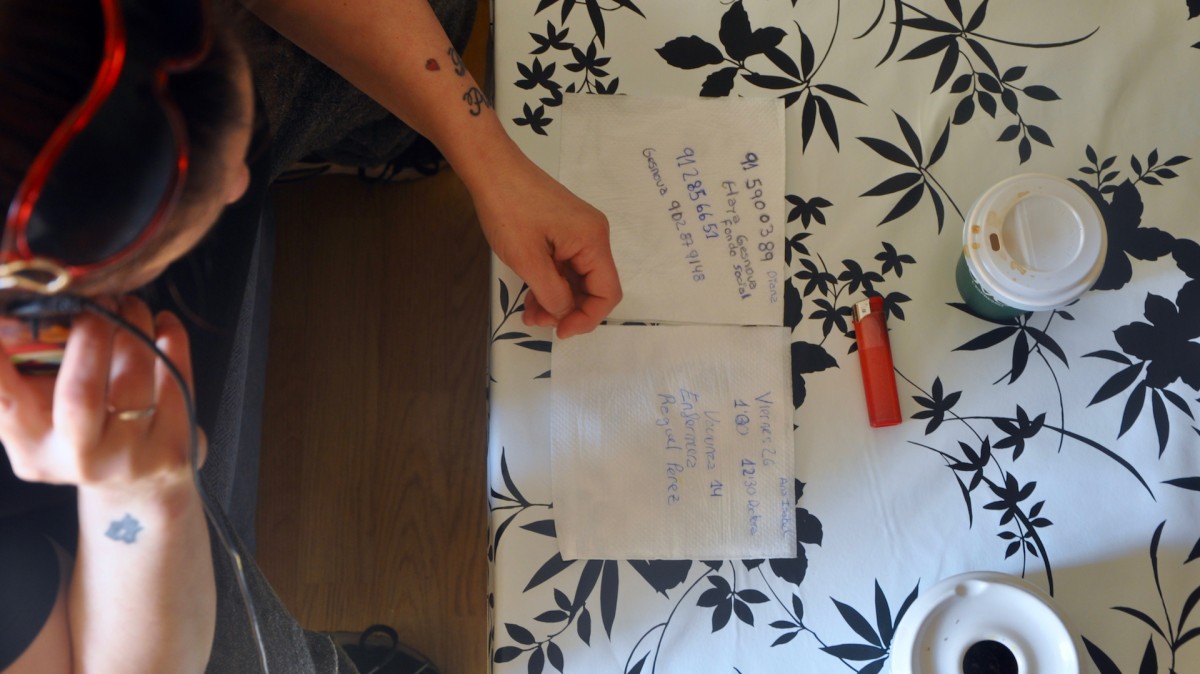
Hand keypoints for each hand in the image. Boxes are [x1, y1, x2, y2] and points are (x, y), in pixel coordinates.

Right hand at [0, 296, 202, 499]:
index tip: (2, 318)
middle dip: (90, 336)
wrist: (141, 484)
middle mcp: (78, 458)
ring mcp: (130, 457)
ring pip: (134, 381)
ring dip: (134, 328)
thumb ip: (24, 374)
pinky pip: (177, 379)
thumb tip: (15, 314)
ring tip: (131, 306)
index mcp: (33, 446)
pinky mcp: (174, 448)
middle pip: (80, 394)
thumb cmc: (87, 434)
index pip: (4, 402)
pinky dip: (172, 341)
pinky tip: (164, 325)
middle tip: (98, 301)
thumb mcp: (42, 415)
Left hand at [473, 152, 621, 338]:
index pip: (608, 292)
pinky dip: (551, 283)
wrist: (492, 169)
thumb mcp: (528, 260)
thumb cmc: (508, 209)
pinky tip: (531, 295)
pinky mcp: (565, 230)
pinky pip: (566, 265)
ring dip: (557, 299)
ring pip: (577, 278)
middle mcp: (593, 236)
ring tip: (529, 312)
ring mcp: (579, 232)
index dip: (588, 317)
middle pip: (593, 286)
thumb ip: (552, 293)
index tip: (561, 331)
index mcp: (593, 240)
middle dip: (568, 310)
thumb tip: (566, 313)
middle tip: (537, 321)